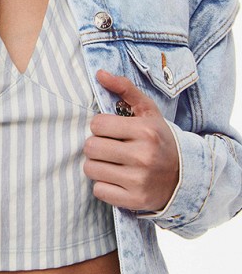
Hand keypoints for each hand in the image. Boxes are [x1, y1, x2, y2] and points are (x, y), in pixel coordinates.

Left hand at [83, 70, 178, 212]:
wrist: (184, 177)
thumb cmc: (158, 139)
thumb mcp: (147, 112)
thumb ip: (124, 89)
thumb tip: (99, 73)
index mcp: (145, 131)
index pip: (97, 124)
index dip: (101, 127)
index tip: (112, 131)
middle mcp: (143, 155)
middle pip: (90, 147)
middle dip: (96, 146)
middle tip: (110, 148)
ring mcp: (139, 180)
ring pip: (91, 169)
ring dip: (97, 165)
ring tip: (113, 163)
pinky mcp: (134, 200)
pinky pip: (98, 190)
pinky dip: (104, 185)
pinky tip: (117, 179)